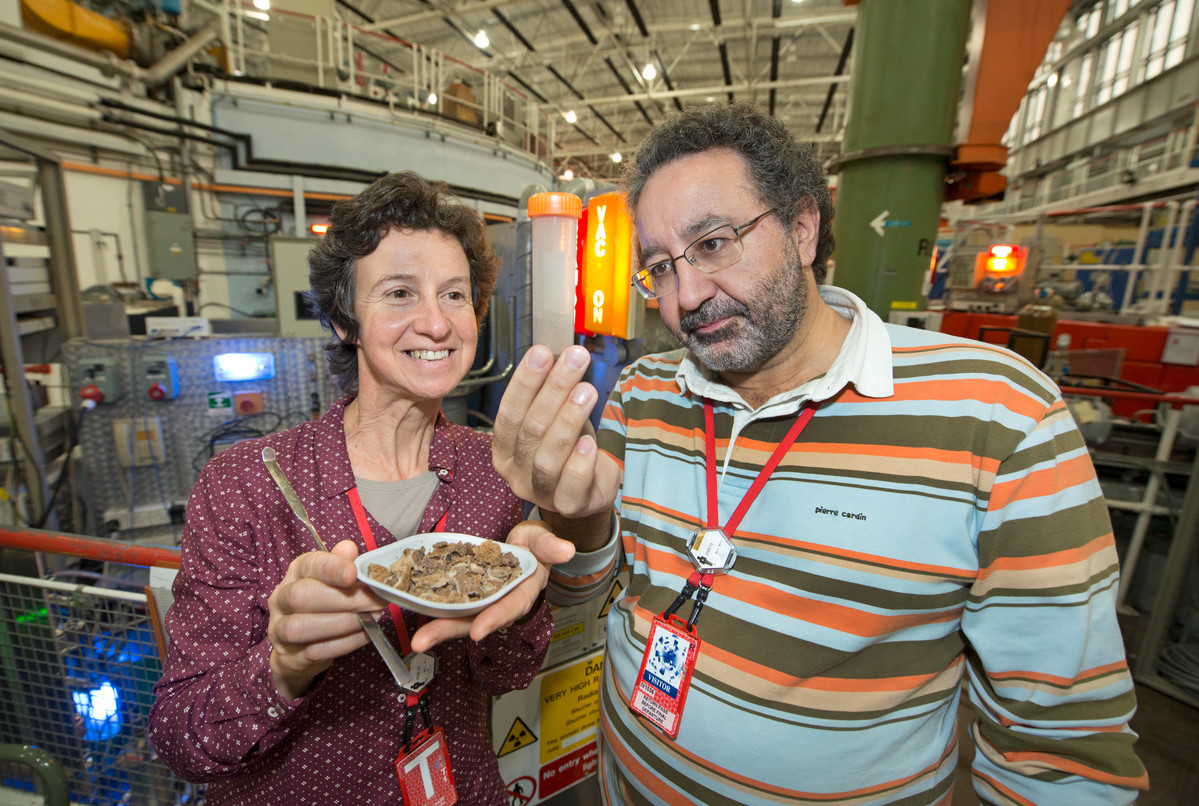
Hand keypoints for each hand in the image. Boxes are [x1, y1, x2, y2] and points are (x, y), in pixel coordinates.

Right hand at [267, 539, 386, 699]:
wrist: (300, 645)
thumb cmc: (323, 603)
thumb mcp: (333, 578)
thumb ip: (342, 563)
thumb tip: (349, 548)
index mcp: (296, 573)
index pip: (308, 565)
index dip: (331, 568)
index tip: (354, 573)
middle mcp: (282, 599)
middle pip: (302, 596)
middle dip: (345, 599)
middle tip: (376, 601)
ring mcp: (280, 629)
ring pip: (302, 626)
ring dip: (343, 623)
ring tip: (371, 617)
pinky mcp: (289, 655)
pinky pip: (314, 651)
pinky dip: (344, 643)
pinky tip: (365, 633)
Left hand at [409, 520, 574, 651]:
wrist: (524, 545)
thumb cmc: (535, 544)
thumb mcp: (544, 539)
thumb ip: (551, 545)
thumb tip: (567, 550)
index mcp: (522, 592)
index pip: (510, 607)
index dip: (495, 618)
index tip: (479, 630)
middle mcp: (500, 602)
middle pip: (476, 620)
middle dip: (450, 631)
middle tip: (422, 642)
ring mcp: (481, 601)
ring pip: (459, 617)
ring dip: (437, 627)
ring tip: (415, 639)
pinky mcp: (466, 594)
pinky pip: (449, 604)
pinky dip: (431, 608)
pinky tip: (411, 608)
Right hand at [492, 344, 619, 519]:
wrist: (589, 490)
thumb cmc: (568, 450)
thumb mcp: (555, 419)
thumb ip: (549, 394)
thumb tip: (556, 353)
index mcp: (504, 449)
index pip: (509, 412)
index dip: (525, 382)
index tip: (543, 352)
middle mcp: (515, 472)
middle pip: (530, 429)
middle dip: (554, 389)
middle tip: (575, 359)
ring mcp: (540, 492)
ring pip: (547, 456)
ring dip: (567, 420)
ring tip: (586, 391)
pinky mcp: (568, 506)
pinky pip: (571, 485)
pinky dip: (580, 462)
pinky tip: (590, 442)